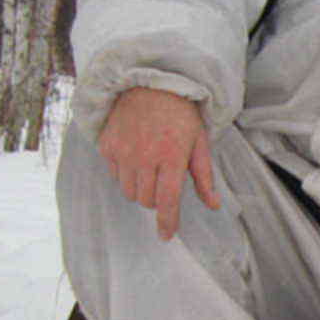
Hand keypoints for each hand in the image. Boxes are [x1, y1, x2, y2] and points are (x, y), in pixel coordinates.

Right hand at [96, 87, 221, 239]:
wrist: (149, 84)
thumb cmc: (180, 114)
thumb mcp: (199, 142)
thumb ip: (204, 176)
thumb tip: (213, 205)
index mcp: (171, 157)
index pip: (168, 200)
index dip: (168, 222)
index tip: (166, 236)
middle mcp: (144, 157)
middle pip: (147, 200)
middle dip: (157, 199)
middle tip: (164, 180)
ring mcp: (122, 152)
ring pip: (129, 191)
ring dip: (140, 188)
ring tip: (150, 168)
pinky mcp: (107, 146)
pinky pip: (114, 174)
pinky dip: (125, 173)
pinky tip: (135, 155)